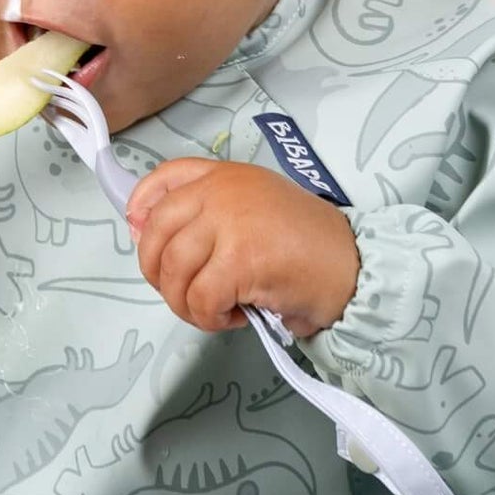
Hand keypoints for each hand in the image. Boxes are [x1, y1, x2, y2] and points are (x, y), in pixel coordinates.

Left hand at [124, 160, 359, 339]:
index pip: (164, 178)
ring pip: (173, 270)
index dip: (141, 207)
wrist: (355, 268)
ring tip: (214, 311)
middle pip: (156, 232)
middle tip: (185, 294)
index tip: (140, 234)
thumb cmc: (306, 247)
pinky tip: (235, 316)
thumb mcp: (252, 214)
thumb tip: (141, 229)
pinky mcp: (241, 259)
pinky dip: (210, 318)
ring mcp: (231, 222)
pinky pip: (200, 298)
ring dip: (186, 304)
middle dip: (158, 273)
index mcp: (225, 176)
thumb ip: (205, 215)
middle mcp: (224, 191)